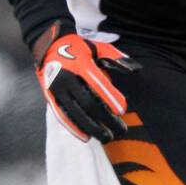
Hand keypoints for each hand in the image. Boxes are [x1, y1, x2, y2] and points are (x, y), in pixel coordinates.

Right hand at [34, 23, 140, 142]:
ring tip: (107, 137)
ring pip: (76, 113)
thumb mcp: (99, 48)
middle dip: (106, 118)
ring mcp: (57, 89)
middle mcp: (67, 78)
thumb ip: (117, 58)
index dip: (110, 98)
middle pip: (88, 103)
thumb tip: (137, 70)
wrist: (48, 46)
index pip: (98, 84)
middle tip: (121, 130)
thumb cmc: (80, 48)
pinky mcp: (50, 97)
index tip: (122, 110)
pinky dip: (74, 127)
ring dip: (92, 127)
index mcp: (81, 65)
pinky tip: (86, 137)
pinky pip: (62, 115)